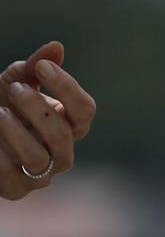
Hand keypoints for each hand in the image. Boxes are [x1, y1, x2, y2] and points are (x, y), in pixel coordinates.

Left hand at [0, 42, 95, 200]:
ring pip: (38, 156)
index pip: (85, 110)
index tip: (42, 67)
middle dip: (37, 107)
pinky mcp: (18, 190)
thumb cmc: (2, 104)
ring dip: (16, 131)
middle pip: (62, 133)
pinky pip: (13, 176)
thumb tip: (56, 47)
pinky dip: (0, 155)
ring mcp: (43, 174)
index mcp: (71, 125)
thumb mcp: (15, 81)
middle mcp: (63, 151)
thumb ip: (37, 66)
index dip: (67, 88)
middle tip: (14, 89)